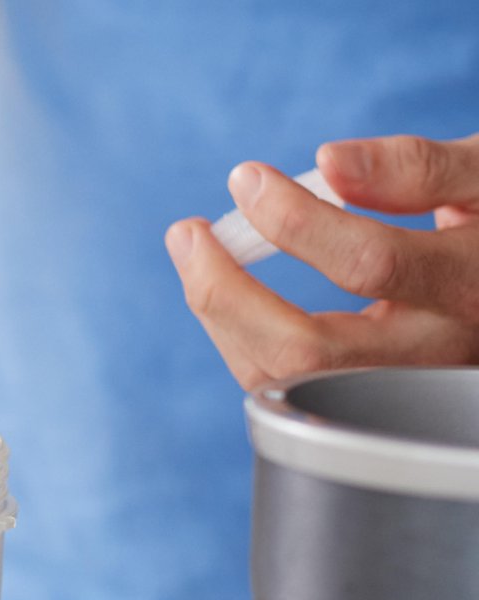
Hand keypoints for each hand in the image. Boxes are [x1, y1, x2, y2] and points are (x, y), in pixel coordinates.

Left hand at [165, 133, 478, 389]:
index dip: (297, 220)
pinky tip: (230, 289)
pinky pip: (289, 384)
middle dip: (226, 292)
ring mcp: (400, 386)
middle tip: (186, 232)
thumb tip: (329, 162)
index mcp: (473, 285)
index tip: (247, 179)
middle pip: (307, 351)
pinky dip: (243, 336)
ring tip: (196, 251)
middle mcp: (437, 352)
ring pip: (285, 381)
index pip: (371, 263)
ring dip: (222, 317)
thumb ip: (420, 169)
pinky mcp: (369, 398)